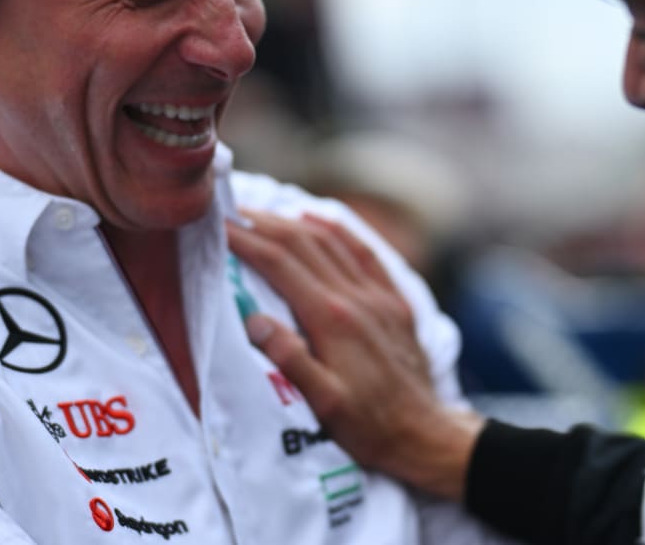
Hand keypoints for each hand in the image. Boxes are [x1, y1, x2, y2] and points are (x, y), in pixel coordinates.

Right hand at [228, 209, 485, 500]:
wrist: (425, 433)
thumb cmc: (369, 425)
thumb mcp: (324, 403)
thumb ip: (291, 360)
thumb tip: (255, 319)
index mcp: (332, 318)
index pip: (280, 264)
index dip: (247, 241)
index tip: (219, 226)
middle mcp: (356, 297)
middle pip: (303, 244)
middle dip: (263, 223)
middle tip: (231, 211)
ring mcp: (379, 296)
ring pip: (332, 241)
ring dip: (294, 223)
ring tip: (263, 215)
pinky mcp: (394, 301)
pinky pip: (365, 252)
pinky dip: (338, 230)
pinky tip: (319, 220)